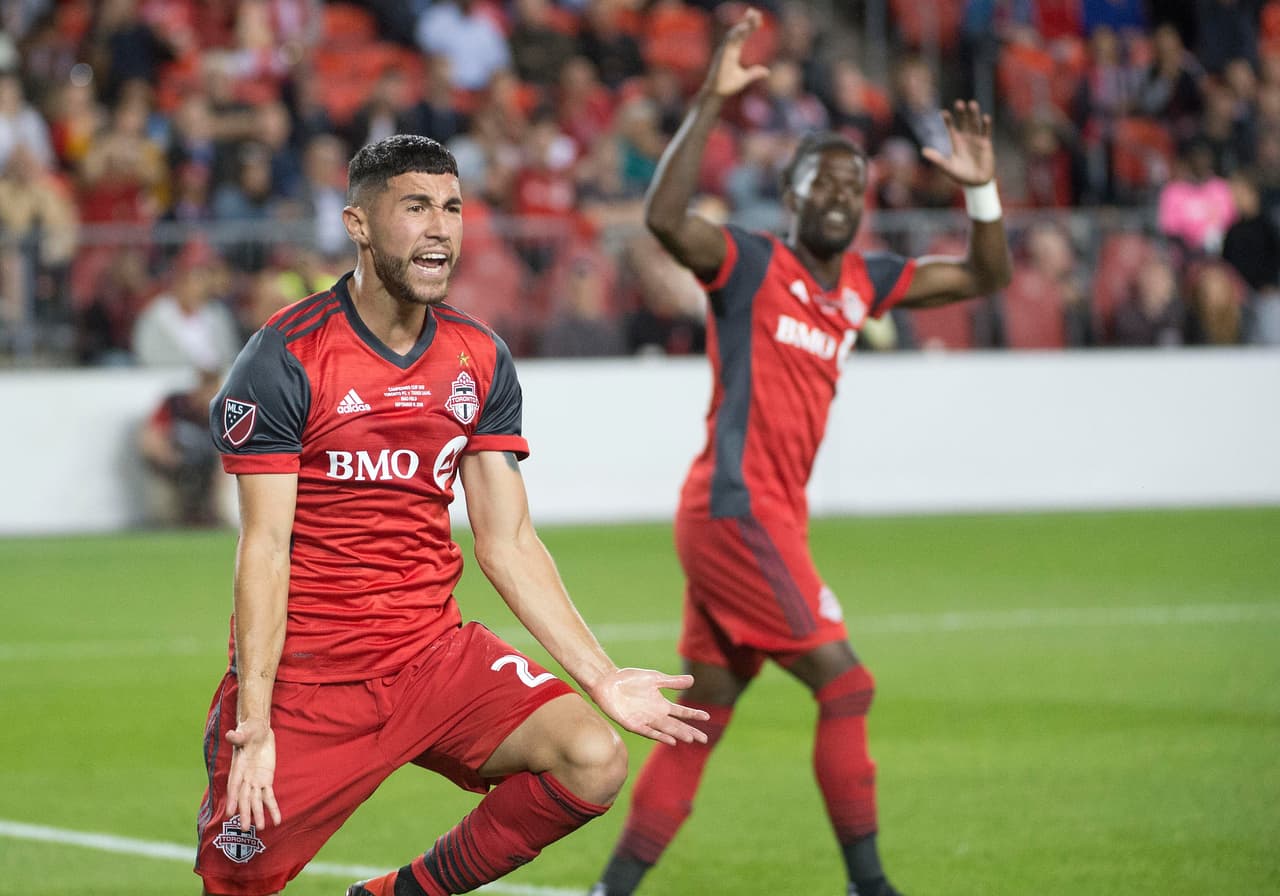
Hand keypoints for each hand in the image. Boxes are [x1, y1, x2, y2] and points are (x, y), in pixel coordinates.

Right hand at [224, 718, 281, 830]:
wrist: (258, 731)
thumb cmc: (249, 731)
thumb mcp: (245, 732)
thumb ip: (238, 736)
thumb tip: (231, 734)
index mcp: (238, 768)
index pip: (234, 786)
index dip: (232, 799)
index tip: (230, 813)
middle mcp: (245, 778)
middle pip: (244, 798)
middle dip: (245, 812)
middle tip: (245, 828)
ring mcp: (255, 781)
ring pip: (257, 801)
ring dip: (259, 814)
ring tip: (261, 828)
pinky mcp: (266, 781)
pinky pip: (270, 797)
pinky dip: (273, 808)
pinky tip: (277, 820)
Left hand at [590, 668, 710, 745]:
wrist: (608, 682)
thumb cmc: (630, 679)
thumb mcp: (654, 678)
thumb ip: (672, 682)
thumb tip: (692, 680)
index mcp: (661, 704)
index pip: (681, 712)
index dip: (694, 715)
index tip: (707, 717)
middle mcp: (655, 714)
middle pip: (676, 725)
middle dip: (690, 731)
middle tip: (704, 739)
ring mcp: (645, 720)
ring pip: (666, 730)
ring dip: (678, 734)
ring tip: (691, 739)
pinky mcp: (633, 724)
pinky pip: (648, 732)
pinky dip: (659, 736)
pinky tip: (670, 740)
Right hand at [702, 8, 769, 99]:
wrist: (717, 93)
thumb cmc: (728, 86)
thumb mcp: (745, 78)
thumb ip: (754, 73)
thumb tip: (767, 72)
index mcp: (733, 52)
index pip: (743, 36)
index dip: (750, 27)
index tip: (759, 20)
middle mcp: (728, 49)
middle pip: (739, 31)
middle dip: (747, 21)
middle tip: (755, 12)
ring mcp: (724, 50)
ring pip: (734, 33)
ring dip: (743, 23)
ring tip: (752, 15)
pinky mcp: (722, 54)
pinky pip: (729, 40)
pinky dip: (737, 32)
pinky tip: (745, 26)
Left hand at [922, 99, 996, 186]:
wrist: (976, 183)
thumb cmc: (960, 175)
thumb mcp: (947, 167)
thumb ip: (937, 159)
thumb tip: (923, 151)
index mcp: (956, 141)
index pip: (951, 127)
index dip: (948, 120)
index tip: (943, 112)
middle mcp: (966, 137)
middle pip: (963, 121)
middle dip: (961, 113)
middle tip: (959, 103)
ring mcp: (976, 139)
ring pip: (974, 123)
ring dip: (974, 114)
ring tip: (972, 104)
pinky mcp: (986, 144)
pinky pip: (986, 132)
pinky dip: (986, 125)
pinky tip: (985, 117)